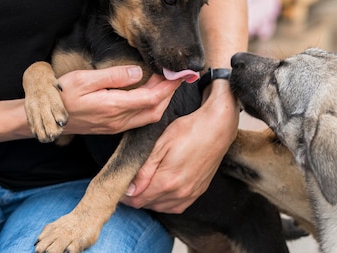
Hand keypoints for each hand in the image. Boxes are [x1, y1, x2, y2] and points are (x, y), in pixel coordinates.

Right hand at [57, 67, 183, 135]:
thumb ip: (113, 76)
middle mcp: (118, 120)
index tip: (178, 72)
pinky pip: (139, 120)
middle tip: (176, 75)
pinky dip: (151, 106)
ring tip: (166, 82)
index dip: (168, 85)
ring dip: (161, 101)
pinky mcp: (112, 127)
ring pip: (149, 117)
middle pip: (156, 110)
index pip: (151, 97)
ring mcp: (116, 126)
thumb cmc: (63, 95)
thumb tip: (138, 72)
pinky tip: (150, 95)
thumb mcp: (85, 79)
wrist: (48, 118)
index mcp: (114, 106)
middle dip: (169, 93)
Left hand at [120, 79, 238, 212]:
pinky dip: (164, 201)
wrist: (217, 128)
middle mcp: (179, 193)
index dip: (124, 194)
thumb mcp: (160, 144)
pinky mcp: (198, 192)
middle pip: (147, 205)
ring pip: (161, 207)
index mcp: (167, 182)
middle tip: (128, 180)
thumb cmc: (188, 130)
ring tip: (142, 182)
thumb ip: (144, 170)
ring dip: (149, 199)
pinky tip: (160, 188)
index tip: (118, 183)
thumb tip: (130, 190)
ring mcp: (190, 195)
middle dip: (135, 196)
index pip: (137, 200)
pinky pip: (175, 206)